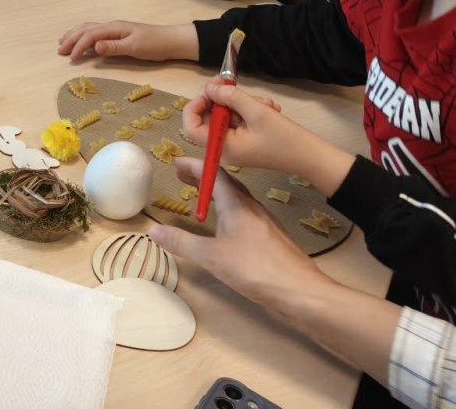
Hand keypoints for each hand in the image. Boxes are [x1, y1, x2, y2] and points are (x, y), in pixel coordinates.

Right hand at [57, 19, 195, 61]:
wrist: (172, 41)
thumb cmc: (155, 45)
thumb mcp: (135, 48)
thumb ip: (114, 47)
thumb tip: (94, 46)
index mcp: (114, 28)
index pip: (91, 35)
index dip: (79, 46)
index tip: (72, 59)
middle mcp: (112, 26)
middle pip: (85, 29)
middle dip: (71, 39)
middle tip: (59, 51)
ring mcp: (115, 30)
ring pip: (89, 29)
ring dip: (75, 36)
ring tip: (63, 43)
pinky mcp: (118, 35)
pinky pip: (96, 34)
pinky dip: (84, 38)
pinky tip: (82, 44)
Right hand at [150, 156, 322, 307]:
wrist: (301, 291)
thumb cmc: (255, 268)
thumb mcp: (211, 256)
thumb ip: (182, 242)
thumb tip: (153, 231)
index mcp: (236, 204)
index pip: (214, 175)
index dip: (195, 166)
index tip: (177, 163)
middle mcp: (252, 208)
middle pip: (227, 184)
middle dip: (204, 178)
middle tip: (183, 177)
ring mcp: (265, 223)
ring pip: (238, 200)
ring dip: (217, 194)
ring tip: (200, 200)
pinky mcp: (272, 240)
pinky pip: (246, 215)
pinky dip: (229, 211)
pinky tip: (225, 228)